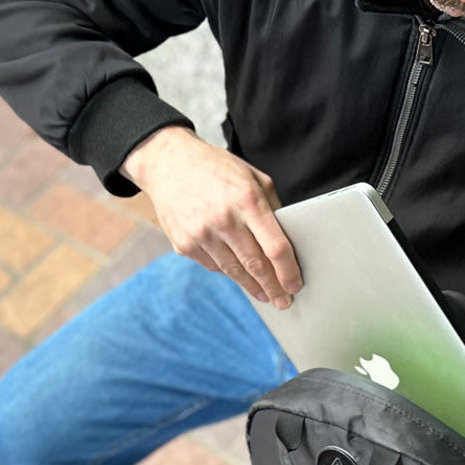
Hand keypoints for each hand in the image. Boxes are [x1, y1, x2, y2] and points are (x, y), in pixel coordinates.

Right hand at [121, 126, 301, 307]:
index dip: (288, 271)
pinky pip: (214, 266)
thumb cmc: (216, 168)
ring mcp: (202, 234)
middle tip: (284, 302)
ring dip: (253, 287)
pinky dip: (229, 272)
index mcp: (247, 200)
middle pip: (256, 266)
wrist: (168, 163)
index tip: (296, 284)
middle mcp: (224, 219)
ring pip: (234, 271)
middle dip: (274, 288)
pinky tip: (240, 276)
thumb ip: (271, 205)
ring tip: (266, 296)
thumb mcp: (252, 176)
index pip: (275, 247)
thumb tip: (287, 236)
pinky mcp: (184, 244)